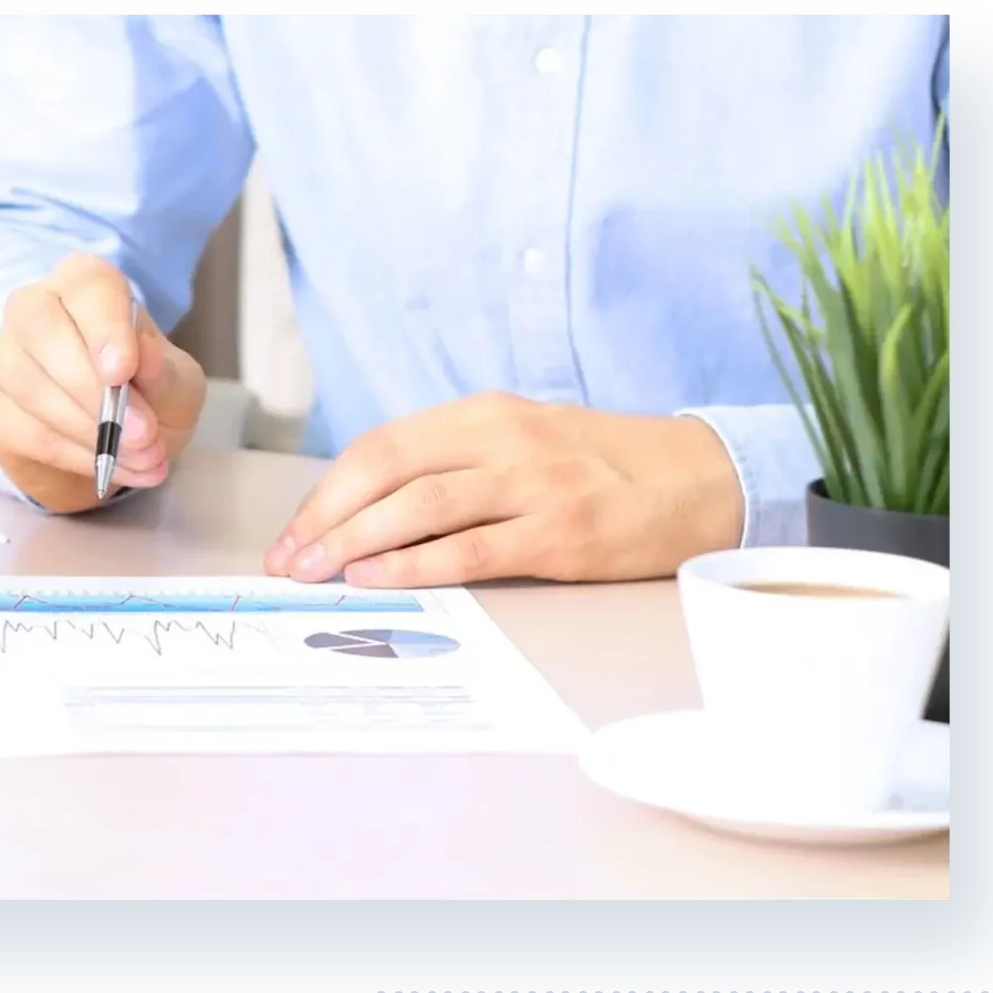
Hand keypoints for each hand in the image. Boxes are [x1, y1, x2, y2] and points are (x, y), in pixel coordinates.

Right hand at [0, 253, 206, 512]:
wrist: (116, 445)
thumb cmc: (148, 396)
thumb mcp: (177, 386)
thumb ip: (164, 372)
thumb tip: (143, 358)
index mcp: (85, 285)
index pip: (86, 286)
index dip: (104, 327)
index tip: (123, 371)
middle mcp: (34, 308)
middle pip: (40, 325)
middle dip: (89, 384)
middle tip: (141, 431)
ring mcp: (4, 357)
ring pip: (29, 384)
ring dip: (90, 430)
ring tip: (142, 456)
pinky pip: (26, 431)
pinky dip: (76, 456)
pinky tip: (111, 468)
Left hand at [264, 392, 743, 587]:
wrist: (704, 478)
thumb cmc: (602, 466)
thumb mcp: (522, 442)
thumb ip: (455, 465)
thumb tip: (369, 514)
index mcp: (483, 414)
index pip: (382, 447)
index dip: (327, 492)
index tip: (292, 534)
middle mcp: (502, 440)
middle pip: (387, 469)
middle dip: (326, 517)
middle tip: (288, 562)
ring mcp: (534, 484)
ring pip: (420, 505)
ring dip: (355, 541)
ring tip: (316, 573)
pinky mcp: (562, 533)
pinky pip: (472, 547)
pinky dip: (416, 564)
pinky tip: (377, 578)